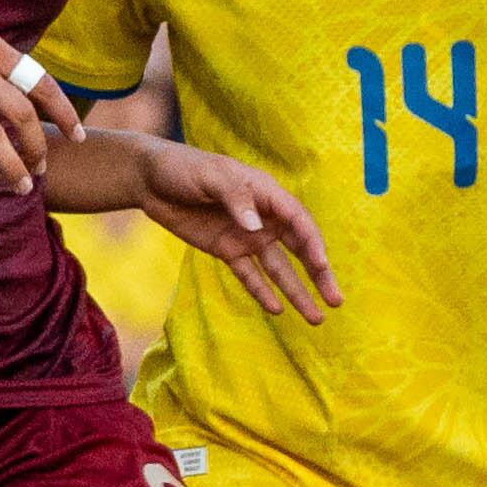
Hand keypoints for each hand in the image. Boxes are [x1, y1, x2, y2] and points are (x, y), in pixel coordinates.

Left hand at [124, 137, 339, 322]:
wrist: (151, 180)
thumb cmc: (185, 169)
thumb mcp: (212, 176)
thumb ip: (235, 198)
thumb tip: (256, 227)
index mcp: (268, 194)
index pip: (299, 221)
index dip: (313, 243)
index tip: (321, 265)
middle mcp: (265, 218)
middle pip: (299, 249)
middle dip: (319, 275)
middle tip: (336, 300)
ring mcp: (247, 236)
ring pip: (278, 268)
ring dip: (296, 292)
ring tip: (315, 318)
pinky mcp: (226, 250)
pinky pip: (248, 275)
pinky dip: (261, 291)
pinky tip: (276, 309)